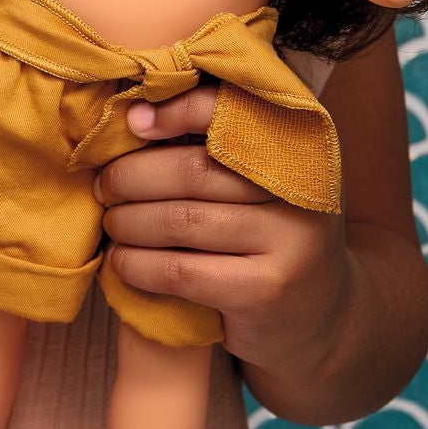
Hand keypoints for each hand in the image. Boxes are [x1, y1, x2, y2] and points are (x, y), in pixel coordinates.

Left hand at [94, 86, 352, 373]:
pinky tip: (122, 263)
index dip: (176, 110)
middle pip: (192, 170)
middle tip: (104, 185)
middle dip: (133, 176)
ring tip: (111, 223)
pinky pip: (182, 271)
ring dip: (129, 222)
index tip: (133, 121)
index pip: (230, 112)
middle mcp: (299, 189)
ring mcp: (288, 243)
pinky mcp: (266, 292)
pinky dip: (140, 265)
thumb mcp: (266, 183)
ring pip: (181, 220)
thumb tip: (135, 115)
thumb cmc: (273, 233)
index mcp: (298, 146)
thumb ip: (221, 147)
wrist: (323, 318)